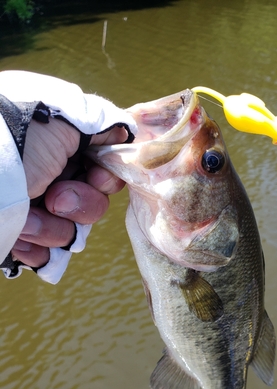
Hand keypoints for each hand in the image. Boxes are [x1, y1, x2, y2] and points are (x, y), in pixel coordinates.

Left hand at [11, 118, 126, 267]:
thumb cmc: (19, 134)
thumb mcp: (69, 114)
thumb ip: (105, 122)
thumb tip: (127, 131)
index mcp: (62, 151)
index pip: (102, 175)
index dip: (105, 182)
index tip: (95, 178)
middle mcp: (50, 178)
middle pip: (91, 206)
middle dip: (79, 206)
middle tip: (54, 198)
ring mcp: (33, 208)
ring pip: (70, 233)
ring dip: (51, 229)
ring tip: (25, 221)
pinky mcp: (17, 235)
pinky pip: (45, 255)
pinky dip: (35, 251)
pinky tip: (20, 240)